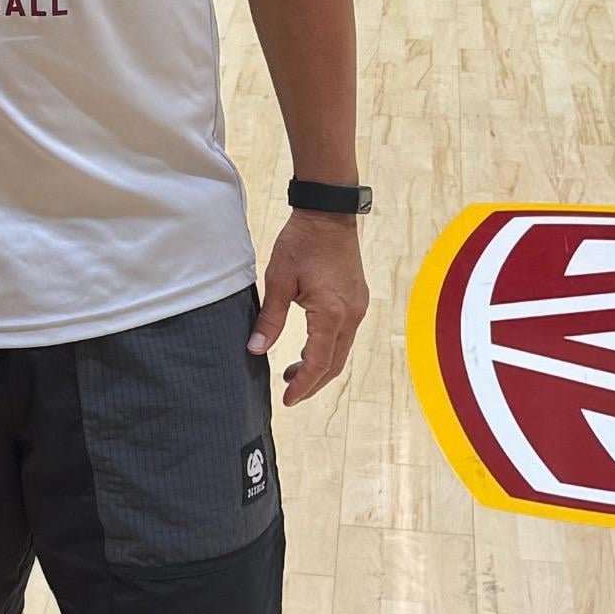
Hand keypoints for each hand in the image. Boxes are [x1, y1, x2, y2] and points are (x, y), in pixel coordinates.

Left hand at [249, 209, 367, 407]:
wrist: (328, 214)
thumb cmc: (301, 243)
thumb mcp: (278, 280)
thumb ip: (270, 319)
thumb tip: (256, 349)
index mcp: (331, 313)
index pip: (318, 363)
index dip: (302, 385)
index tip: (286, 399)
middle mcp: (351, 315)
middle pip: (334, 364)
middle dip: (312, 382)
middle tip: (288, 392)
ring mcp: (358, 308)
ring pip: (341, 351)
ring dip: (319, 366)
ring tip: (293, 372)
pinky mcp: (358, 300)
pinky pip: (345, 335)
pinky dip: (328, 349)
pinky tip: (309, 348)